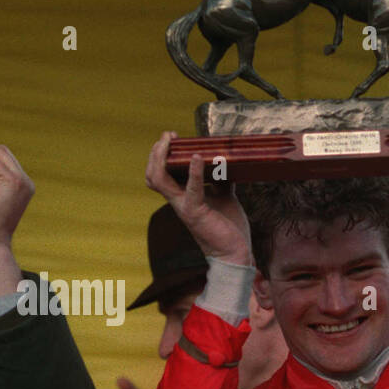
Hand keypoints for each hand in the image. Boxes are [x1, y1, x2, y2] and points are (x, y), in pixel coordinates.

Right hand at [144, 132, 251, 266]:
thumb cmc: (228, 227)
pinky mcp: (196, 212)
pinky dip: (194, 172)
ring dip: (162, 157)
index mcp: (182, 197)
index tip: (171, 138)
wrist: (235, 253)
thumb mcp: (224, 196)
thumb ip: (220, 180)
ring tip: (170, 141)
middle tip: (167, 136)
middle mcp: (178, 201)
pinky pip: (191, 189)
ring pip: (159, 180)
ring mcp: (184, 207)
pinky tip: (198, 157)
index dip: (160, 156)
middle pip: (152, 175)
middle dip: (156, 153)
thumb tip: (225, 161)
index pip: (160, 175)